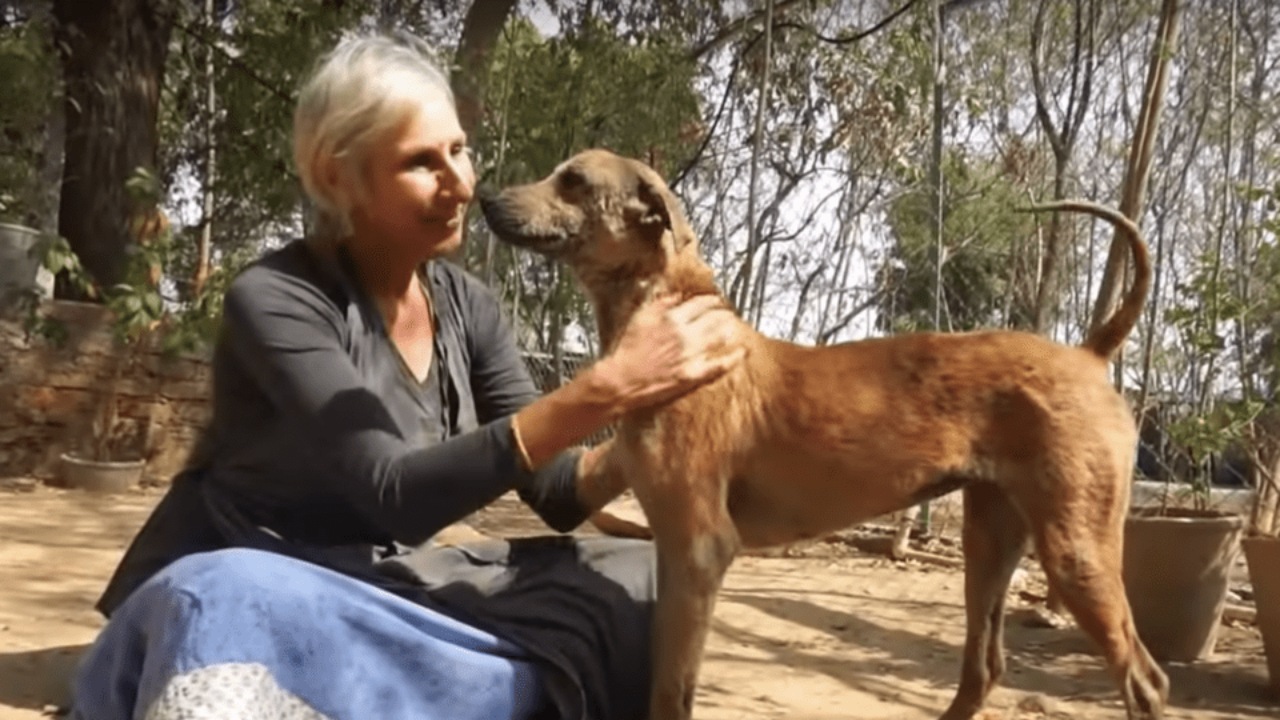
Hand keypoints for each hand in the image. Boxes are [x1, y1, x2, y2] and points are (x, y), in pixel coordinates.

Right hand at [597, 293, 745, 413]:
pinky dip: (733, 358)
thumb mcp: (640, 318)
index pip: (702, 303)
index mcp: (672, 318)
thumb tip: (677, 296)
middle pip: (715, 318)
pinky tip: (741, 353)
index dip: (712, 301)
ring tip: (733, 328)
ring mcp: (691, 355)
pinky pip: (719, 365)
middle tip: (727, 314)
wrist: (621, 380)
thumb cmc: (626, 350)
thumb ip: (661, 304)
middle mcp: (685, 334)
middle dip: (724, 314)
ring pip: (720, 337)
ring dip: (729, 330)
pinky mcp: (693, 375)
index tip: (716, 301)